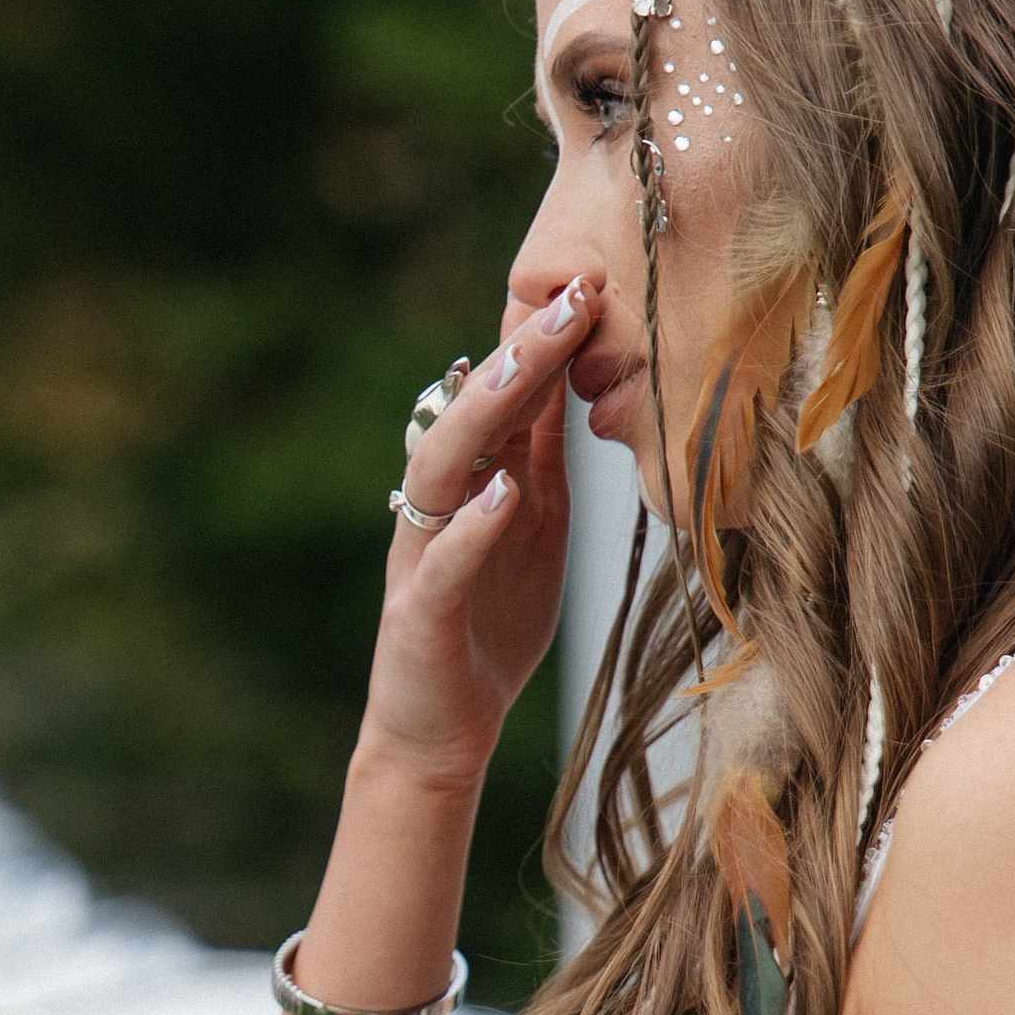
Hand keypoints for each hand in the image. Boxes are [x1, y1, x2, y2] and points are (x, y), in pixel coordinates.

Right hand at [361, 276, 597, 792]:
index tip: (595, 282)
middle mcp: (436, 510)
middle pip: (468, 415)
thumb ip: (541, 461)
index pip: (502, 399)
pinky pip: (443, 563)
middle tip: (573, 296)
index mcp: (470, 486)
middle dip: (519, 354)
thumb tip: (577, 381)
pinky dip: (471, 528)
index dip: (543, 342)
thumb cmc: (488, 628)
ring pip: (440, 470)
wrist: (440, 732)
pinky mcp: (419, 615)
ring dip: (482, 416)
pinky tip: (503, 493)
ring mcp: (420, 559)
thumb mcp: (531, 528)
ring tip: (528, 366)